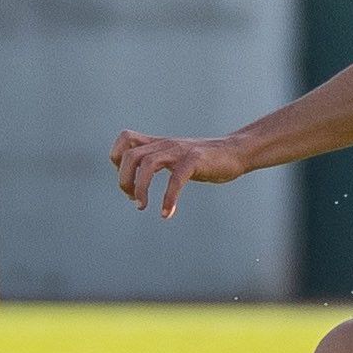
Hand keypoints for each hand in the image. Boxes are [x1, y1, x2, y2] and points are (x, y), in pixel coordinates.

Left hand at [110, 130, 246, 218]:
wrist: (235, 152)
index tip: (127, 181)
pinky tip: (167, 213)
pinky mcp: (195, 160)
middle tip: (133, 199)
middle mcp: (166, 144)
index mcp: (159, 144)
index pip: (126, 139)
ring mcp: (180, 151)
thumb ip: (158, 161)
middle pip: (131, 155)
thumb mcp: (175, 156)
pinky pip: (176, 179)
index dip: (118, 159)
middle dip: (125, 180)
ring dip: (140, 188)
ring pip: (148, 163)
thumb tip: (138, 180)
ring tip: (142, 206)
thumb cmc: (204, 159)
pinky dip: (168, 198)